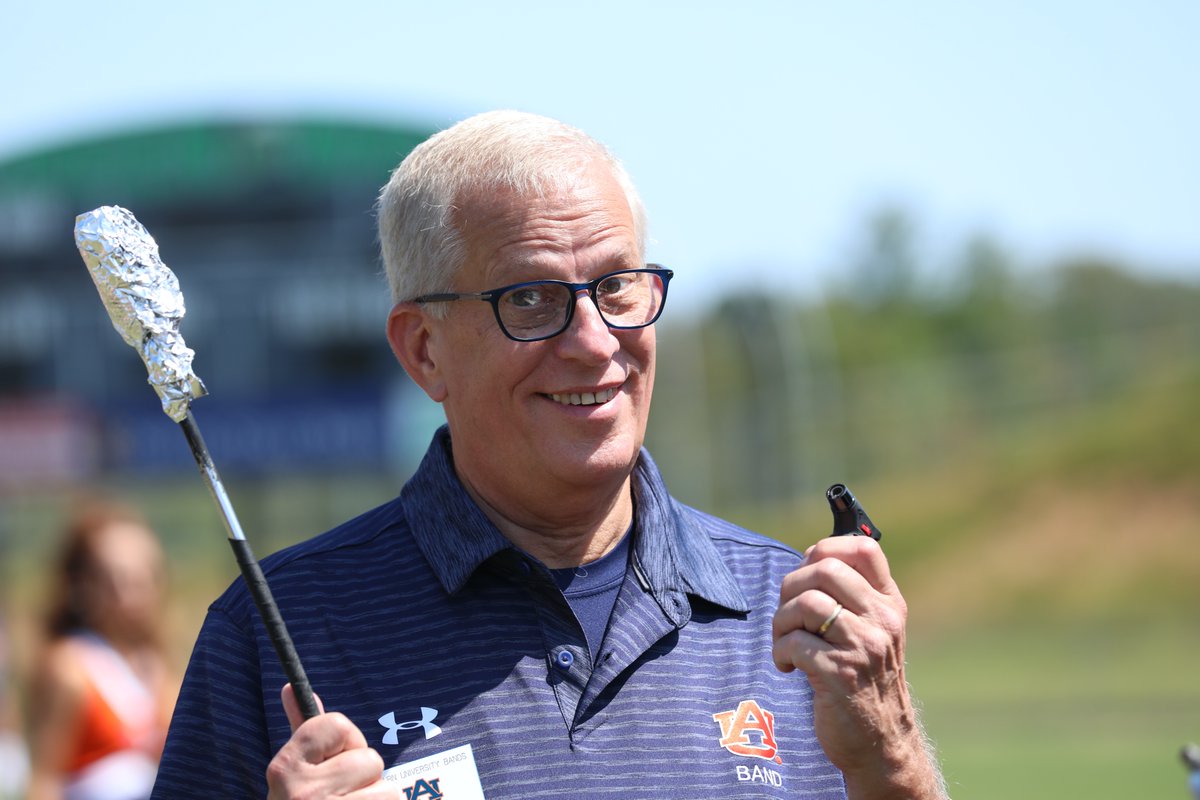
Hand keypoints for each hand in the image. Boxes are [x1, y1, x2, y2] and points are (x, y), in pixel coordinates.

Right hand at [266, 684, 395, 798]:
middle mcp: (303, 792)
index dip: (348, 742)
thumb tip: (290, 688)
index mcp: (285, 767)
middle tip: (342, 794)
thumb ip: (301, 727)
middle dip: (364, 776)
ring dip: (374, 796)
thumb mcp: (295, 769)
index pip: (338, 724)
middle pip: (369, 758)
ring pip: (385, 786)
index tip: (336, 761)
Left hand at [772, 536, 943, 798]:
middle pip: (824, 568)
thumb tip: (810, 558)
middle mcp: (882, 620)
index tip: (807, 575)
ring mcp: (864, 646)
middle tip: (787, 616)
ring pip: (806, 602)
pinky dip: (780, 652)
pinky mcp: (840, 674)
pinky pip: (794, 643)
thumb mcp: (872, 632)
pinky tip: (788, 667)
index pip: (864, 549)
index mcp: (889, 604)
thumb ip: (851, 596)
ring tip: (784, 643)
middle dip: (791, 586)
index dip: (825, 548)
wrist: (882, 742)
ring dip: (781, 622)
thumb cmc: (864, 680)